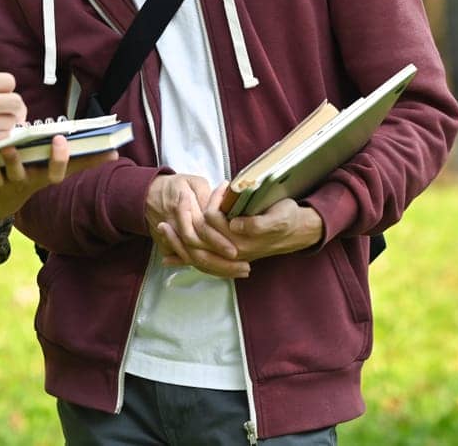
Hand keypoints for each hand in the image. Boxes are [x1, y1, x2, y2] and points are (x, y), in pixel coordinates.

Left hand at [0, 135, 118, 217]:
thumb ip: (81, 161)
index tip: (62, 140)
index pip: (54, 174)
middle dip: (16, 161)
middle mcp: (18, 185)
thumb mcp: (51, 172)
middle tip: (13, 144)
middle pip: (19, 175)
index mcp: (38, 179)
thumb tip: (115, 152)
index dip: (59, 160)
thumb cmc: (28, 177)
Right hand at [147, 176, 248, 278]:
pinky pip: (188, 262)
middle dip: (222, 264)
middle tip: (245, 268)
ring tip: (240, 271)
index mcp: (182, 208)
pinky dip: (206, 268)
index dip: (218, 242)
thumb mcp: (193, 183)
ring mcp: (172, 240)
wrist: (147, 195)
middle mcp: (176, 227)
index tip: (236, 251)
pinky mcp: (168, 248)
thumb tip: (225, 208)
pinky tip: (224, 272)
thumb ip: (208, 195)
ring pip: (195, 260)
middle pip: (198, 252)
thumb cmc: (176, 186)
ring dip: (218, 269)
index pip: (202, 230)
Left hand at [161, 193, 323, 268]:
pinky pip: (202, 262)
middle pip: (199, 246)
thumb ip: (259, 222)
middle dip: (181, 231)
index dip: (203, 210)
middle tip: (166, 216)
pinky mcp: (227, 255)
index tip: (196, 196)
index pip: (213, 227)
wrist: (296, 231)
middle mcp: (233, 252)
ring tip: (161, 229)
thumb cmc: (287, 219)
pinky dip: (184, 260)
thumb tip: (235, 224)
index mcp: (243, 241)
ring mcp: (229, 256)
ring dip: (178, 243)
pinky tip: (168, 259)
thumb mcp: (279, 217)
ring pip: (197, 255)